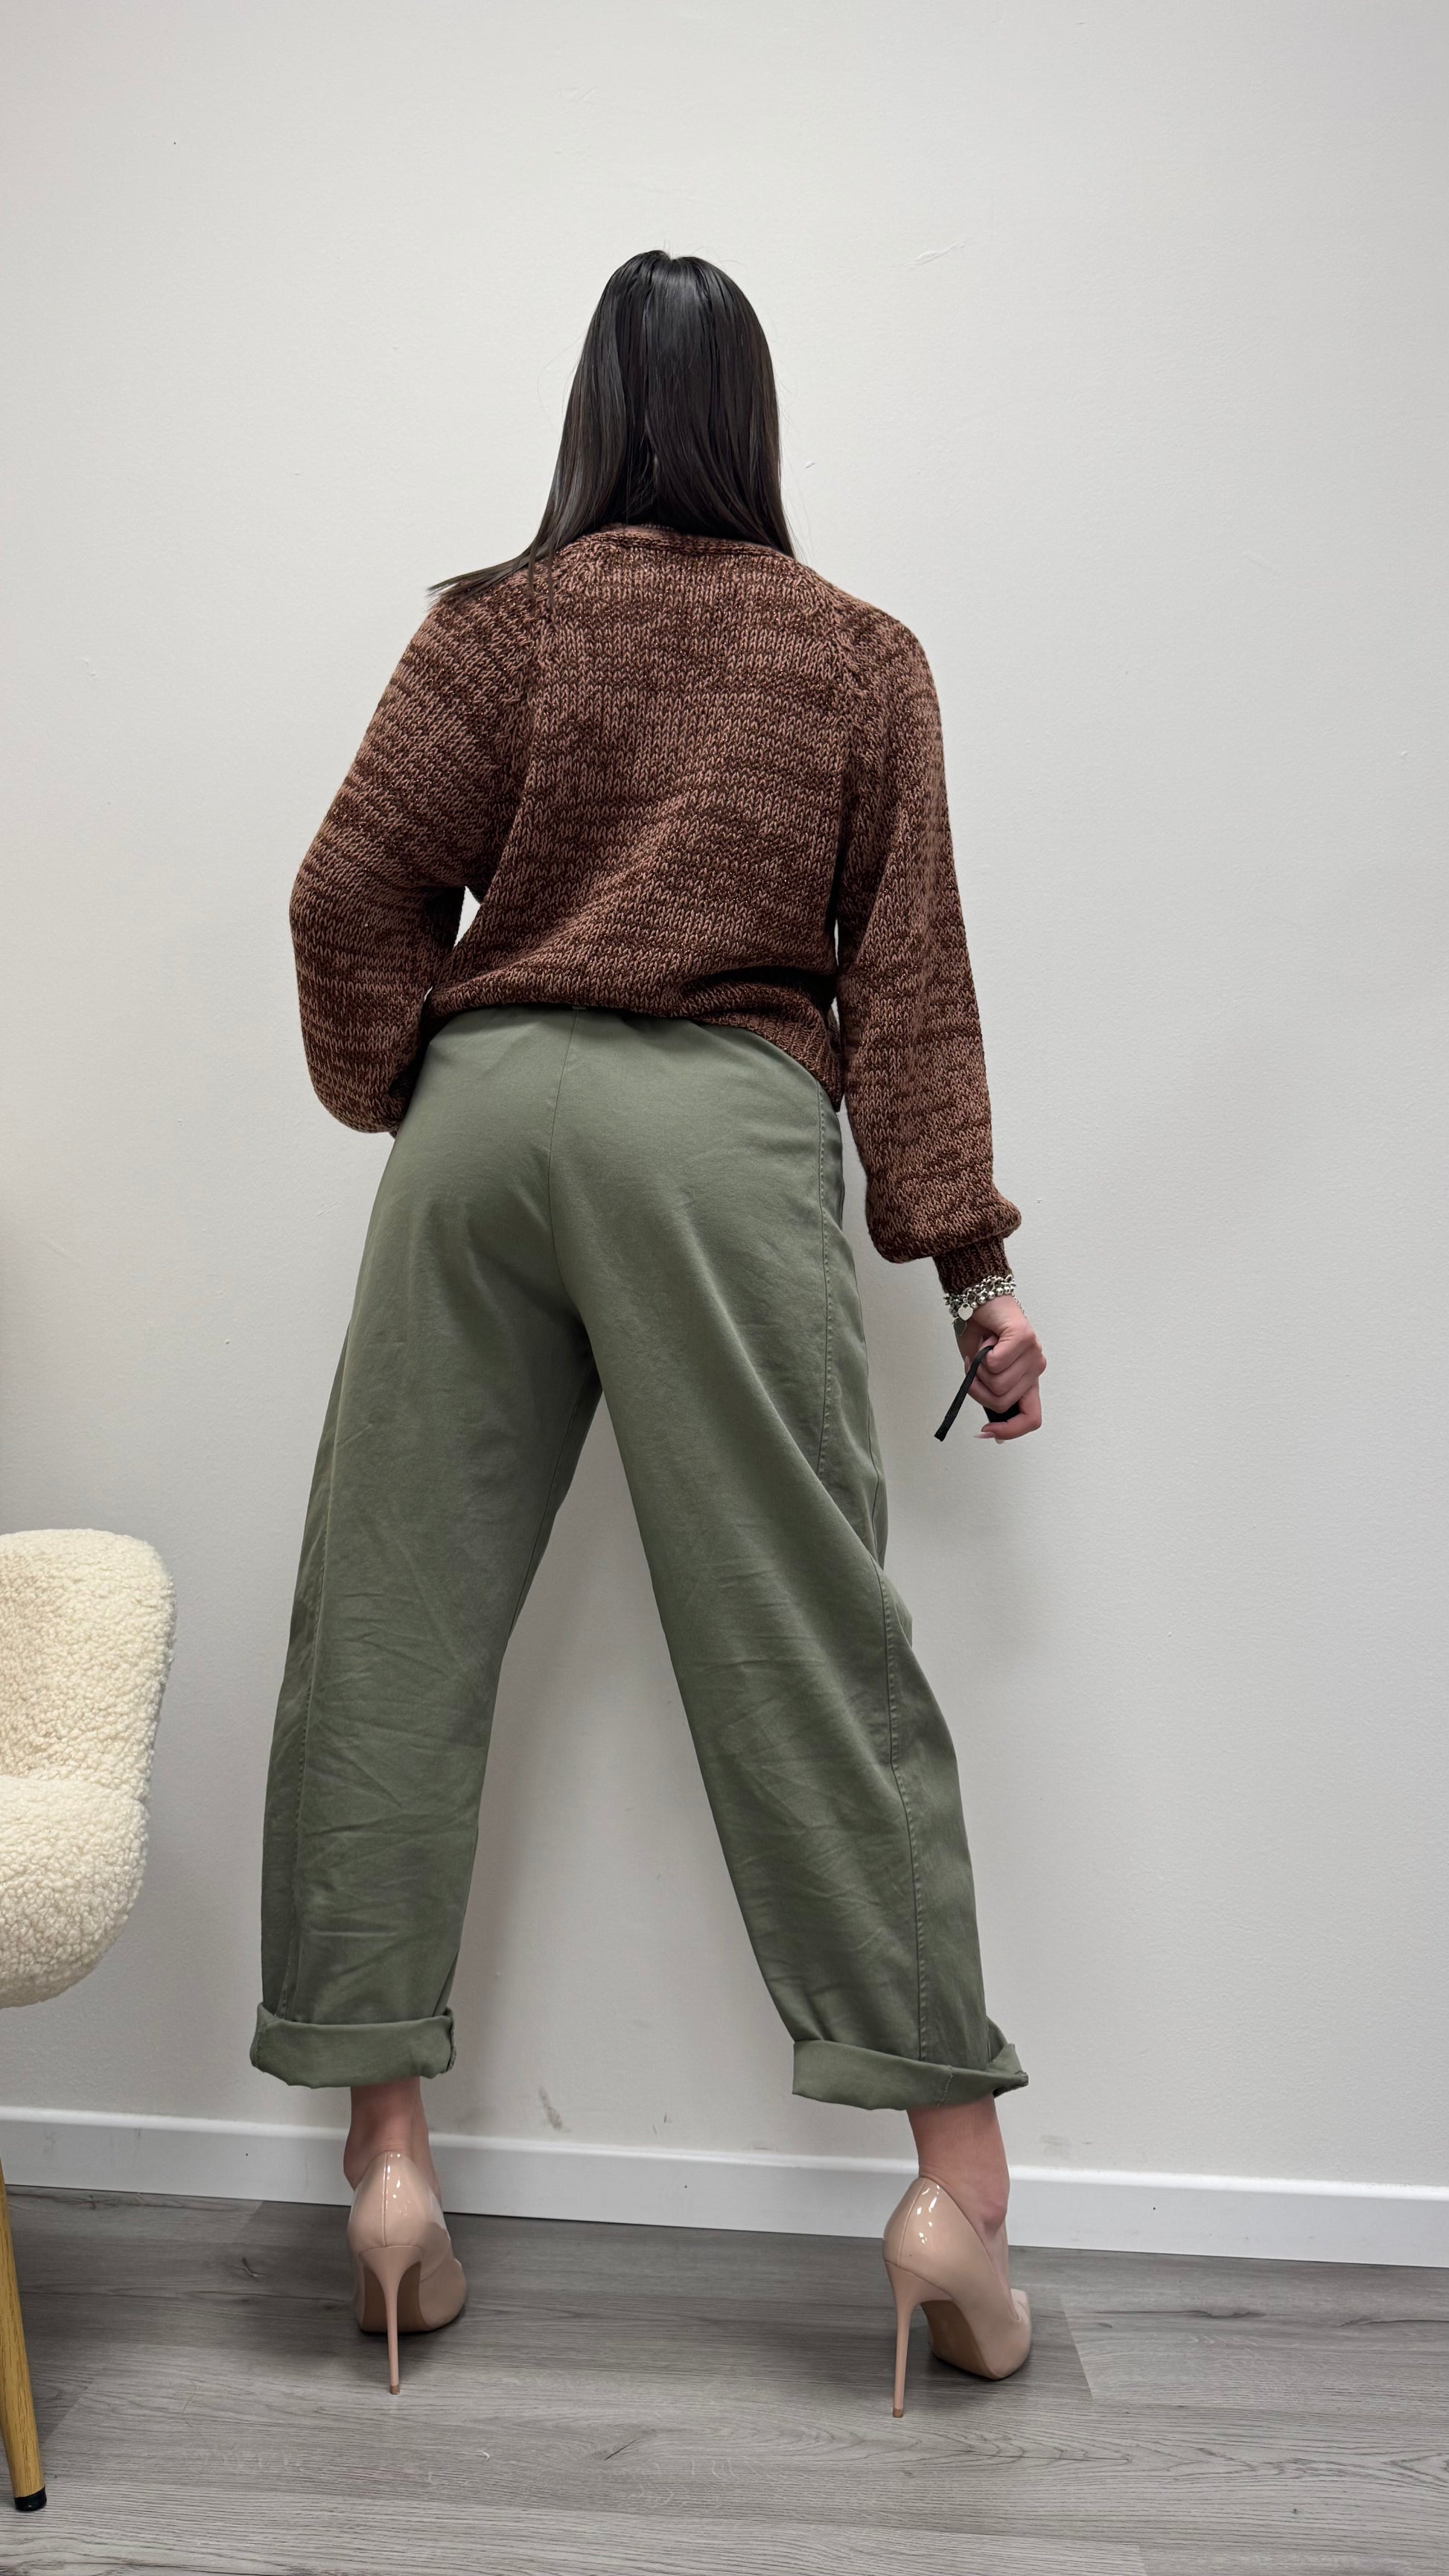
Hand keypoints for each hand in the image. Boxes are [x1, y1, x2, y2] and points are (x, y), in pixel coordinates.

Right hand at [953, 1295, 1044, 1441]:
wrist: (980, 1301)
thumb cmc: (980, 1334)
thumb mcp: (982, 1373)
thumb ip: (988, 1395)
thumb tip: (990, 1430)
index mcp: (1027, 1382)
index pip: (1031, 1418)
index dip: (1009, 1431)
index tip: (985, 1430)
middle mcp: (1035, 1370)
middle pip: (1001, 1402)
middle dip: (978, 1389)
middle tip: (974, 1367)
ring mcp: (1033, 1354)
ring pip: (997, 1383)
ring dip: (978, 1368)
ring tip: (983, 1349)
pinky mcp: (1024, 1338)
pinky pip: (995, 1362)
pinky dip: (981, 1353)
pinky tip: (987, 1340)